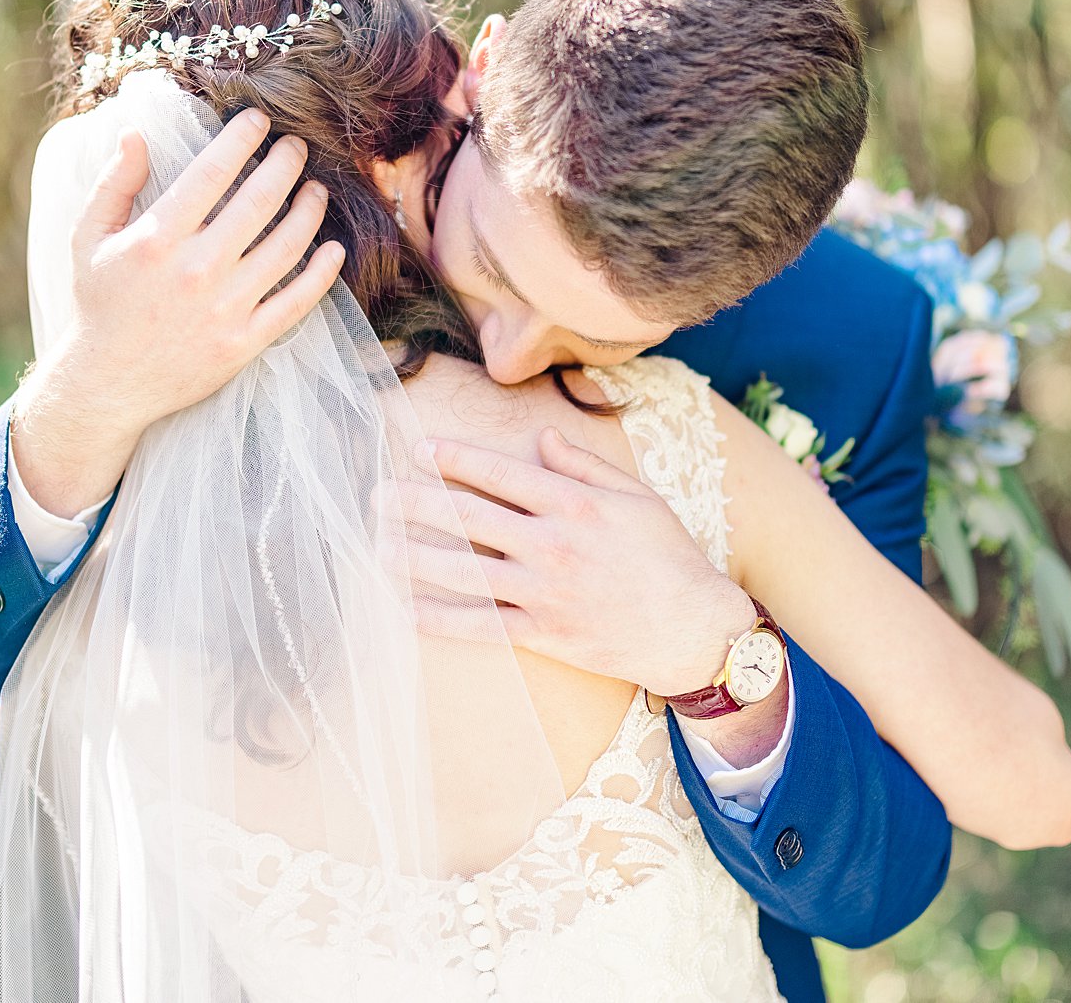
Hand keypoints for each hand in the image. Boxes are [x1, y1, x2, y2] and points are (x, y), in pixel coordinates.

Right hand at [13, 109, 345, 517]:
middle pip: (259, 202)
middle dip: (286, 164)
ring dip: (309, 211)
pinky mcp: (244, 342)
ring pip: (286, 247)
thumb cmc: (100, 303)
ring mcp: (225, 308)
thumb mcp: (89, 239)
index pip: (212, 172)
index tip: (259, 120)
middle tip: (297, 146)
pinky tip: (333, 249)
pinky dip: (321, 274)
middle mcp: (196, 270)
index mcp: (158, 239)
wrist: (108, 382)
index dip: (242, 139)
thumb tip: (134, 132)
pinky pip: (295, 302)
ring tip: (316, 190)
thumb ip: (113, 184)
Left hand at [396, 428, 755, 697]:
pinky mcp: (544, 633)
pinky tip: (406, 608)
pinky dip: (440, 618)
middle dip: (418, 503)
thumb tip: (542, 437)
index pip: (500, 473)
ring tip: (377, 546)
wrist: (693, 629)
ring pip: (466, 572)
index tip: (420, 450)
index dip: (455, 459)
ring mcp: (545, 591)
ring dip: (416, 558)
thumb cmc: (669, 556)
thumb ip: (584, 466)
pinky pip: (481, 625)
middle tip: (378, 494)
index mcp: (574, 504)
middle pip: (471, 519)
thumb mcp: (636, 497)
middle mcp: (553, 544)